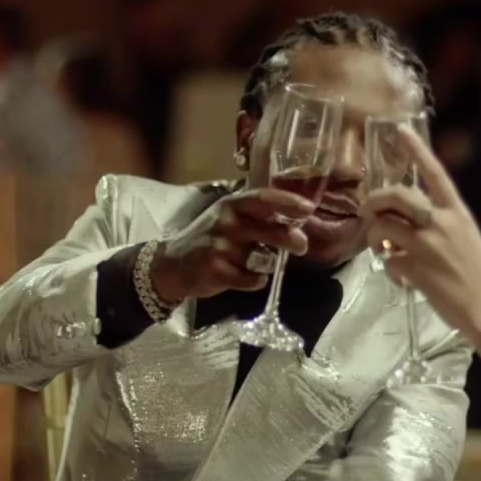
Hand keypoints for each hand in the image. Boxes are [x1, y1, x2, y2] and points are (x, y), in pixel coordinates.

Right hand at [152, 188, 314, 302]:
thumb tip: (297, 218)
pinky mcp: (216, 270)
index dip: (288, 202)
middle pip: (269, 230)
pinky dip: (255, 281)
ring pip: (263, 259)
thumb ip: (257, 216)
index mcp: (231, 205)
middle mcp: (226, 222)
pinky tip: (245, 277)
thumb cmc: (210, 239)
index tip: (308, 208)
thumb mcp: (229, 218)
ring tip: (259, 263)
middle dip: (290, 239)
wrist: (172, 265)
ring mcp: (220, 247)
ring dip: (268, 264)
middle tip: (301, 245)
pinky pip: (251, 280)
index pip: (263, 198)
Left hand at [360, 128, 480, 335]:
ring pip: (382, 226)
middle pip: (397, 195)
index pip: (435, 173)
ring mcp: (426, 245)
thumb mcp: (465, 238)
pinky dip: (388, 267)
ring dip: (373, 236)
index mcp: (457, 213)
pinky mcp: (413, 268)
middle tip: (366, 209)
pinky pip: (386, 259)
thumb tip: (407, 223)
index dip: (416, 150)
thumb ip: (440, 224)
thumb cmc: (477, 276)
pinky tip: (400, 276)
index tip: (400, 130)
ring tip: (380, 247)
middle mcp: (441, 223)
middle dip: (374, 199)